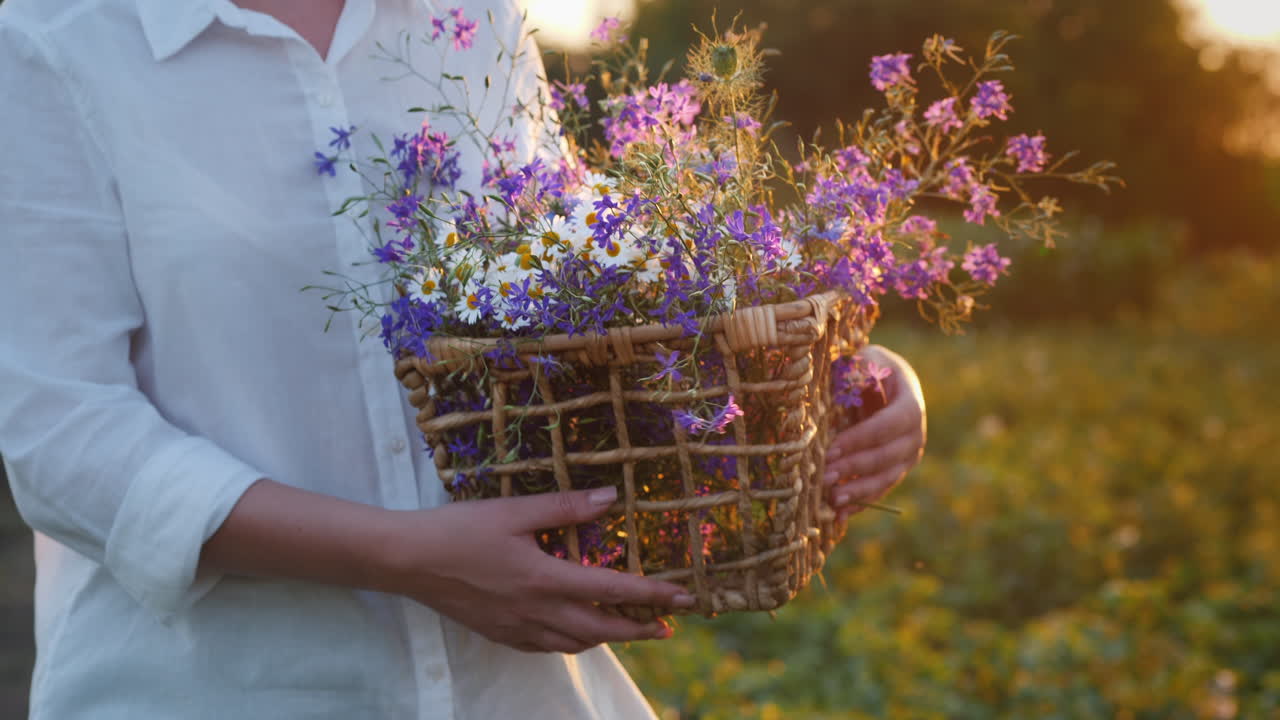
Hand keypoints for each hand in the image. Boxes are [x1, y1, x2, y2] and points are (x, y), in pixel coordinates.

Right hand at [386, 486, 695, 653]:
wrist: (408, 561)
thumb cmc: (460, 530)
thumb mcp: (514, 511)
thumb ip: (565, 507)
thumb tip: (610, 498)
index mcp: (545, 579)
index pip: (612, 591)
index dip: (652, 595)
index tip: (683, 599)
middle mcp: (537, 612)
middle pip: (602, 628)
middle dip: (639, 628)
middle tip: (667, 625)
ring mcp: (518, 628)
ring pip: (577, 643)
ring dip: (608, 637)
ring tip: (629, 628)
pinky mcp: (501, 634)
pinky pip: (549, 647)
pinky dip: (574, 642)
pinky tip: (577, 632)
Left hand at [823, 344, 925, 521]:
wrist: (888, 383)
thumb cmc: (872, 368)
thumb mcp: (867, 358)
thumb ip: (858, 368)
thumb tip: (846, 382)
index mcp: (910, 405)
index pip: (887, 426)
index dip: (860, 439)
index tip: (831, 449)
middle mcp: (915, 435)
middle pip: (886, 456)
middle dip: (854, 468)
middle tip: (824, 476)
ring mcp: (908, 456)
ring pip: (886, 478)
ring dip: (858, 491)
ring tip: (832, 500)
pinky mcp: (896, 470)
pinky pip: (880, 489)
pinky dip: (861, 502)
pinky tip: (839, 514)